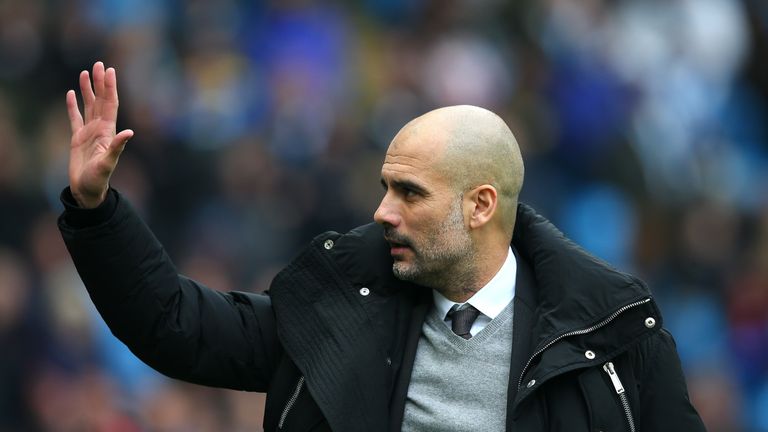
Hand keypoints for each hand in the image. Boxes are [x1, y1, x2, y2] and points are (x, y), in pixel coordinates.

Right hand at [66, 61, 133, 207]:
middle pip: (100, 100)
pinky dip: (72, 105)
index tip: (110, 71)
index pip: (111, 104)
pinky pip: (74, 117)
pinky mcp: (77, 138)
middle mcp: (100, 129)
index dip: (110, 88)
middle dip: (100, 83)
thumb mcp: (108, 162)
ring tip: (85, 72)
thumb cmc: (99, 179)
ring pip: (88, 105)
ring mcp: (89, 132)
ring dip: (87, 90)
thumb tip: (129, 132)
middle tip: (99, 64)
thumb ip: (118, 146)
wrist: (88, 190)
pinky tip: (70, 93)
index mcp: (108, 131)